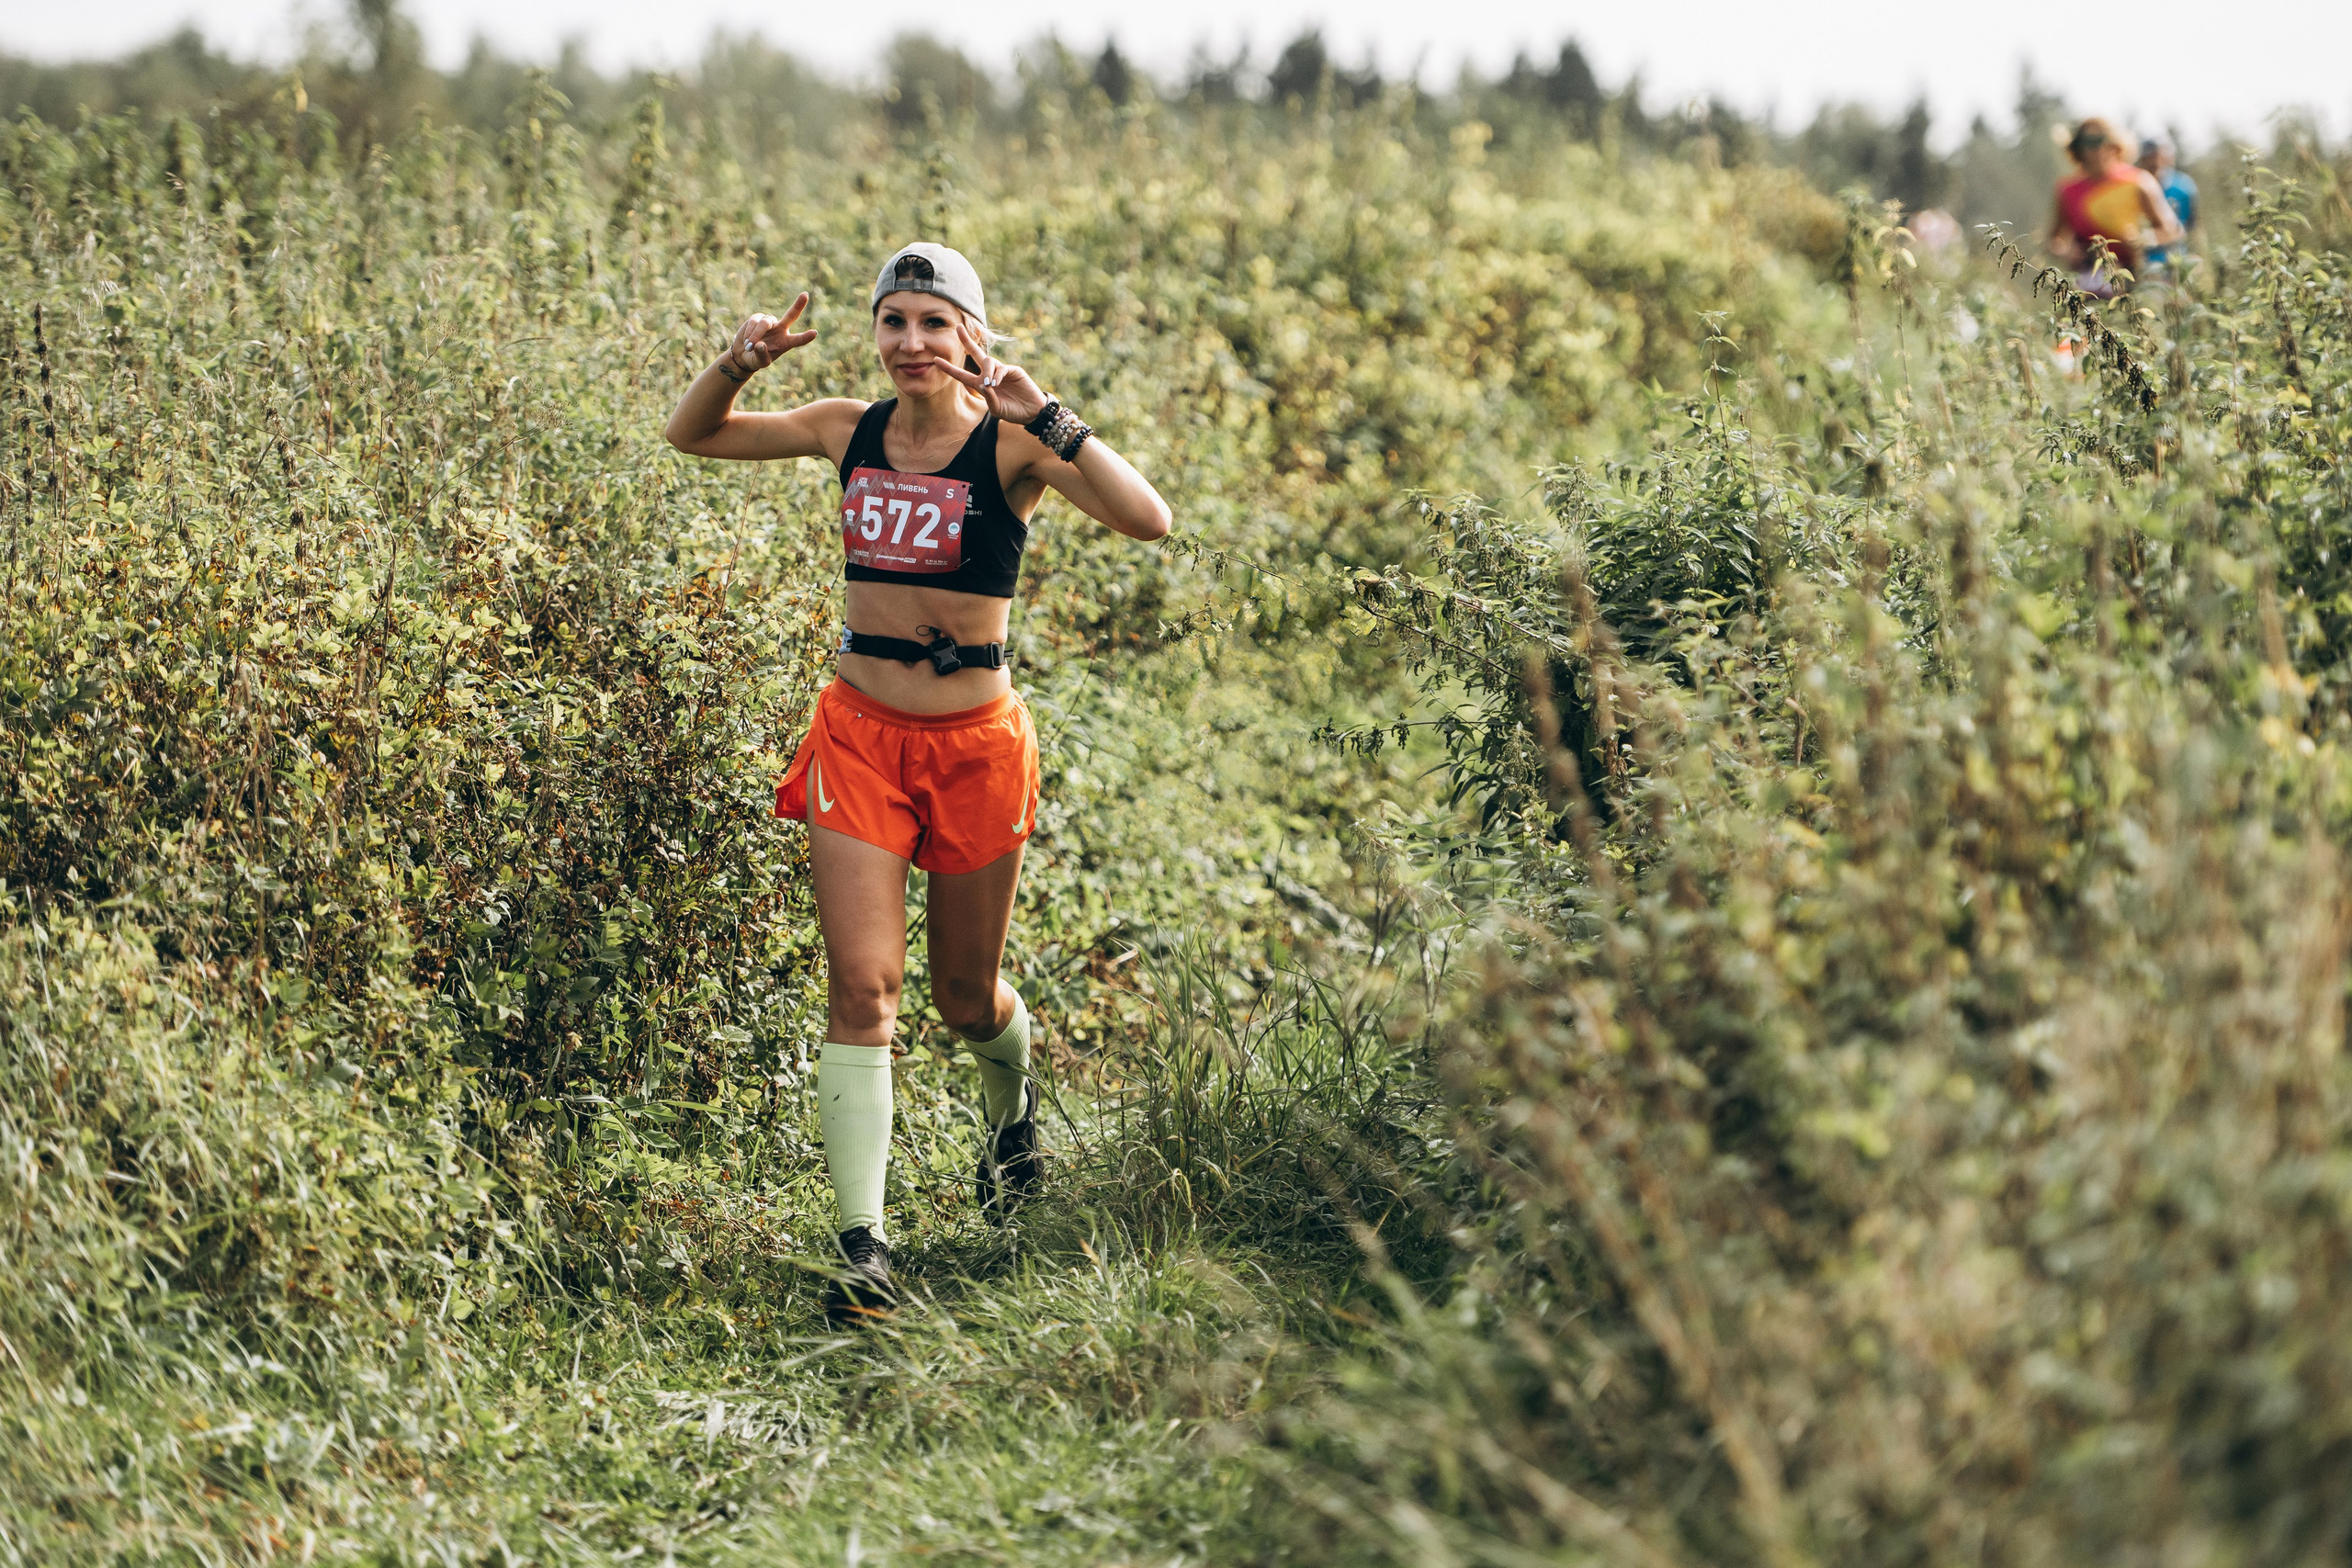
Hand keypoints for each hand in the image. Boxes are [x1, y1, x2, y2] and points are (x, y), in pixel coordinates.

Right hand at [728, 293, 816, 373]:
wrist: (743, 353)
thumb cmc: (756, 359)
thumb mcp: (760, 362)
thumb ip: (762, 355)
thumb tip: (760, 345)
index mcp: (786, 342)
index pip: (797, 340)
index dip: (805, 336)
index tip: (814, 333)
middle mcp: (780, 329)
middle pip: (791, 315)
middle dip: (798, 305)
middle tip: (805, 295)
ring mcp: (770, 322)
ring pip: (765, 323)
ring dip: (756, 335)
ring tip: (749, 346)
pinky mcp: (757, 318)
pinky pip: (754, 321)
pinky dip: (749, 332)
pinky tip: (746, 340)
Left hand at [930, 319, 1049, 423]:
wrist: (1031, 412)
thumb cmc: (1012, 411)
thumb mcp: (996, 409)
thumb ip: (988, 397)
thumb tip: (984, 384)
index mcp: (981, 385)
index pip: (962, 374)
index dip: (949, 368)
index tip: (936, 360)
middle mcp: (989, 374)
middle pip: (976, 353)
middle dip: (966, 341)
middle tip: (958, 328)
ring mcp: (1001, 371)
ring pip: (988, 362)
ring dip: (986, 372)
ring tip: (990, 385)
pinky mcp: (1013, 370)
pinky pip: (1001, 368)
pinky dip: (996, 376)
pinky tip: (997, 384)